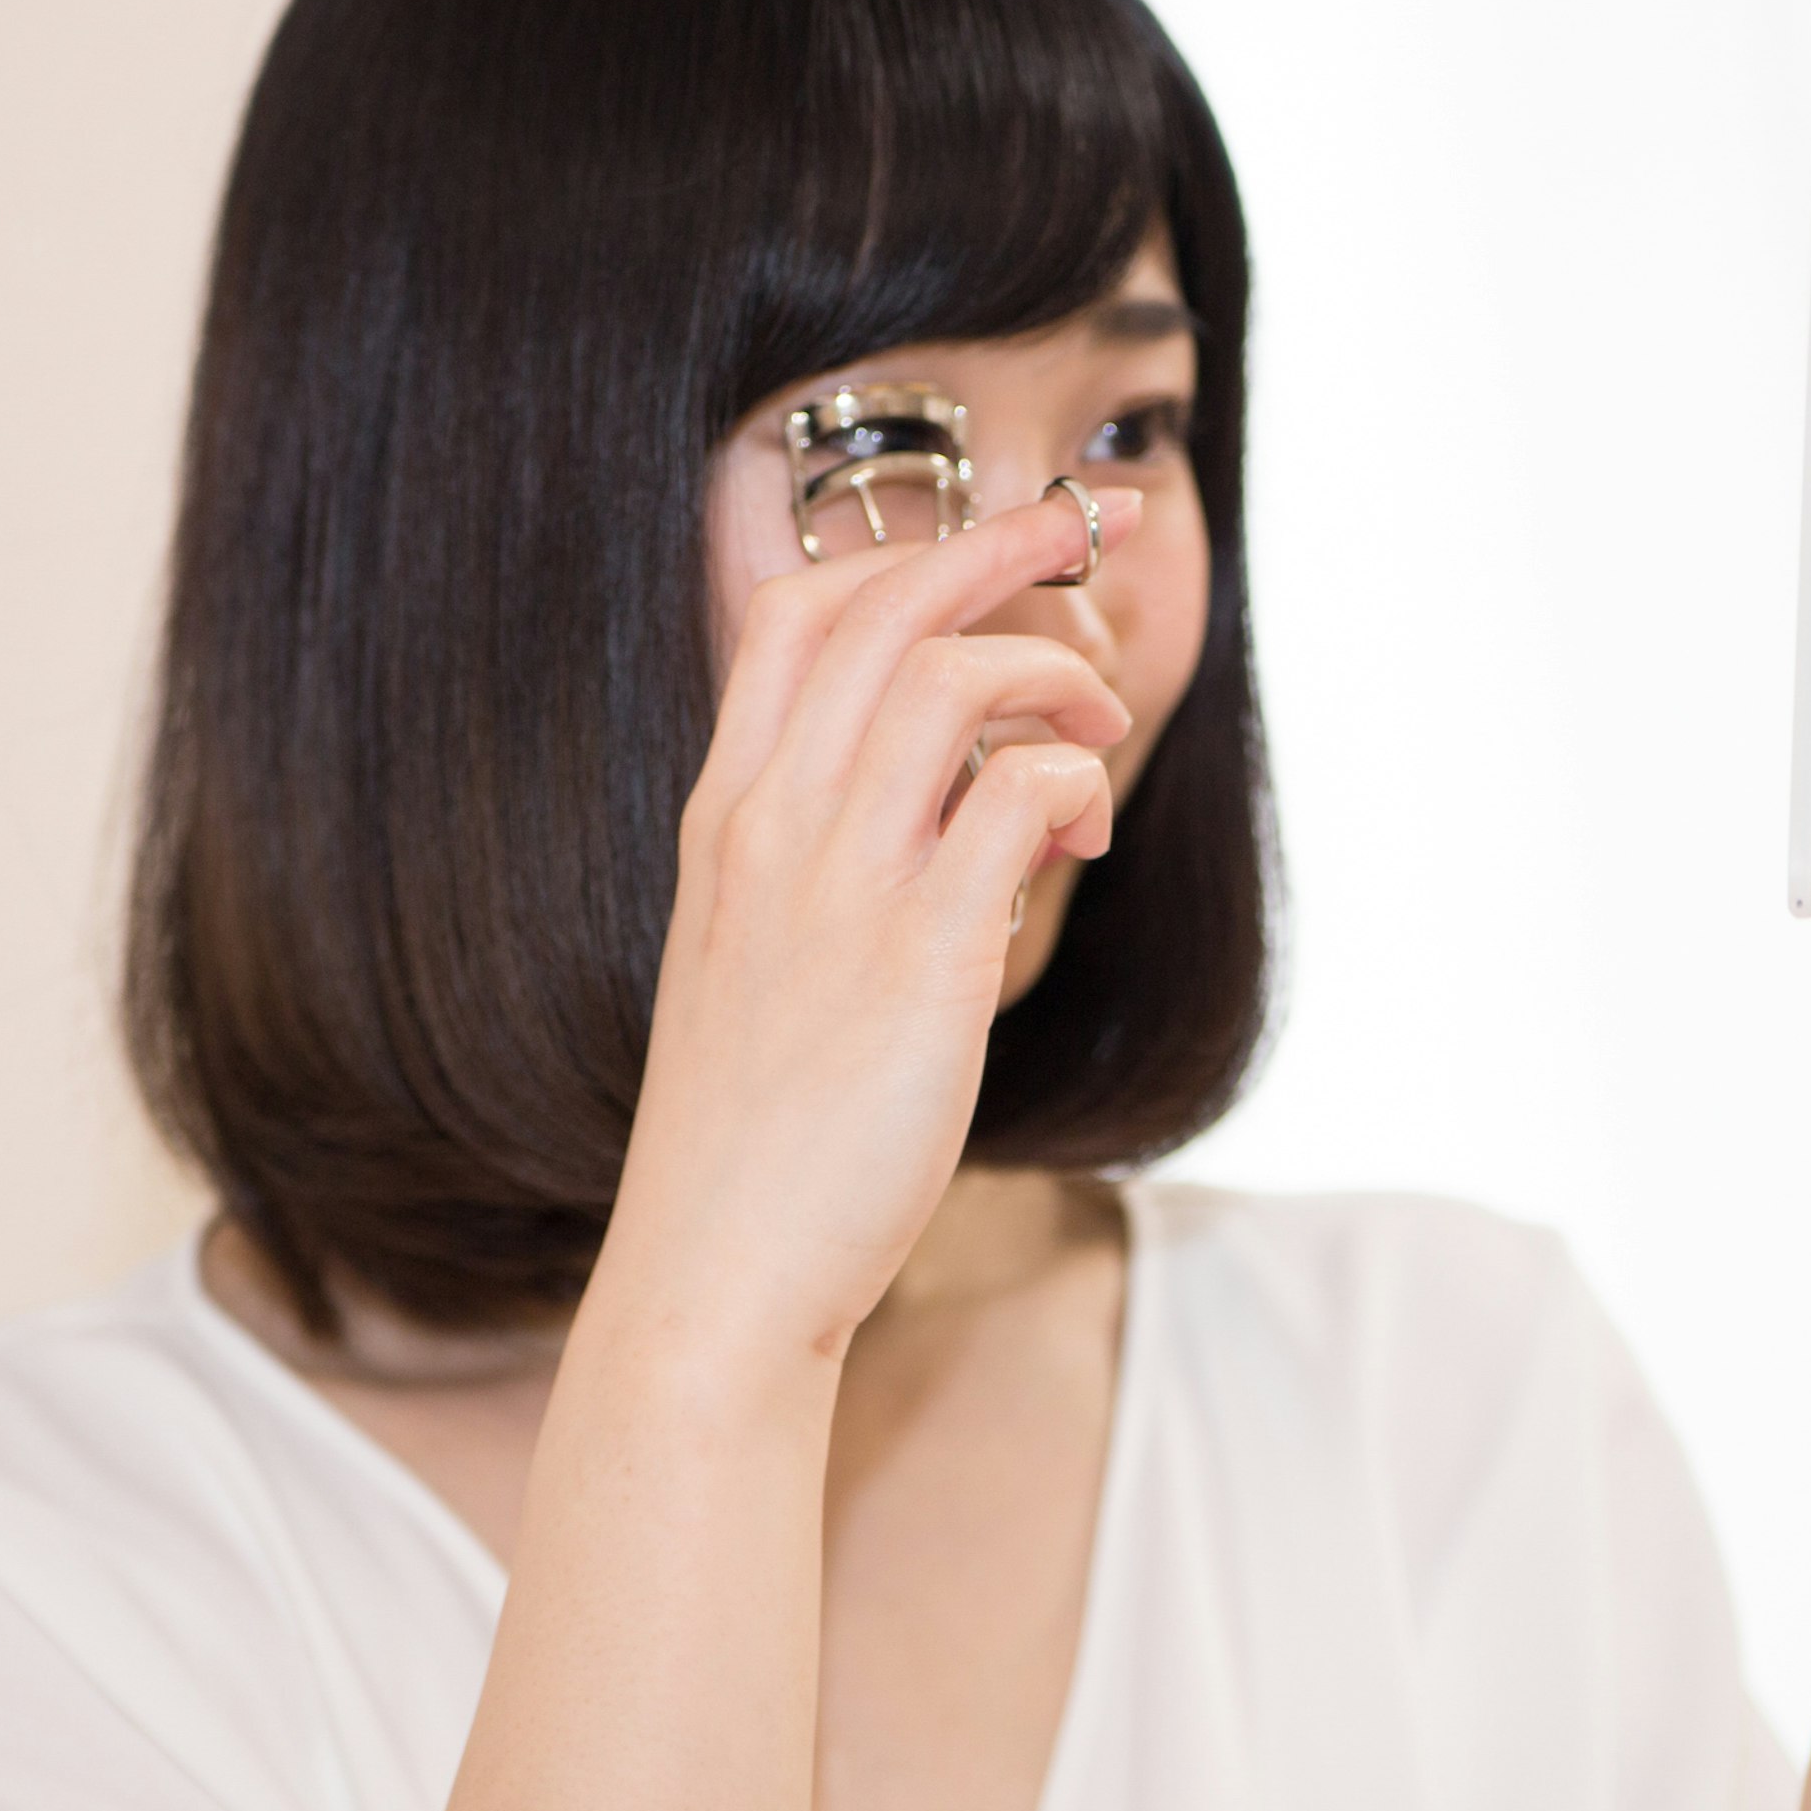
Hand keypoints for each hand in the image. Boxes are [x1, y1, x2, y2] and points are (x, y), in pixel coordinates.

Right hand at [601, 489, 1146, 1359]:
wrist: (713, 1278)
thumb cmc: (750, 1138)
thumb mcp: (755, 964)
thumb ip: (826, 867)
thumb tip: (956, 808)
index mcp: (725, 819)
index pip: (799, 614)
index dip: (907, 552)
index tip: (1000, 544)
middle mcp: (771, 829)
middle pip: (886, 609)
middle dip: (1004, 543)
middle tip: (1097, 531)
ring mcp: (838, 888)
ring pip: (953, 679)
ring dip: (1054, 675)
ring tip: (1096, 733)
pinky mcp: (918, 959)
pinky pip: (1016, 797)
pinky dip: (1070, 786)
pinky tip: (1080, 839)